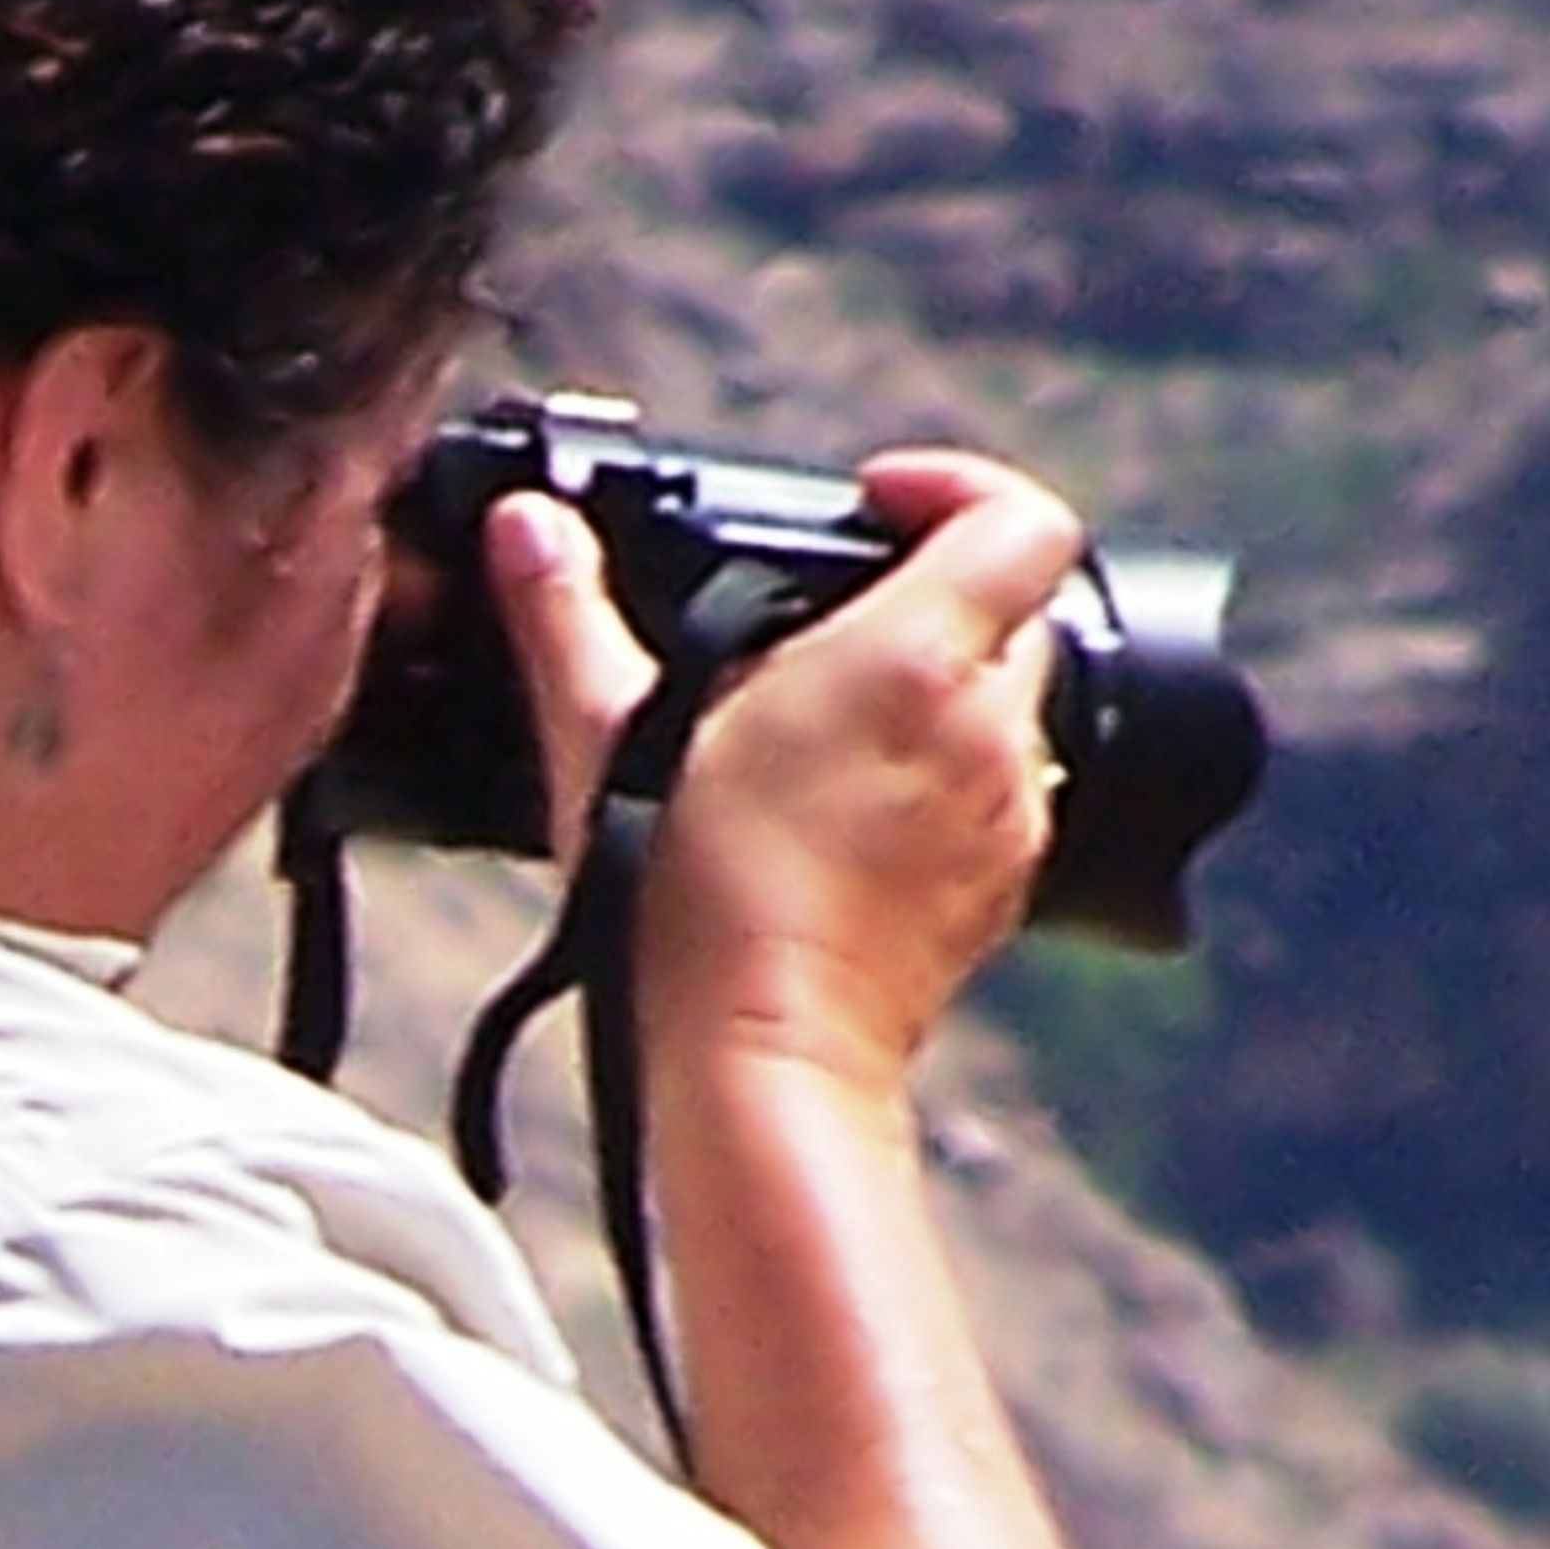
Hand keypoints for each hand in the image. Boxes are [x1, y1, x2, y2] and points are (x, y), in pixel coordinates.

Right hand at [481, 450, 1088, 1095]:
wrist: (764, 1063)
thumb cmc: (695, 909)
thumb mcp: (608, 738)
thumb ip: (565, 615)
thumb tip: (530, 528)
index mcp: (917, 660)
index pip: (1019, 518)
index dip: (956, 485)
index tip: (874, 505)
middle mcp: (987, 730)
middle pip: (1016, 609)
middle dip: (937, 593)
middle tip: (831, 620)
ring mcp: (1007, 816)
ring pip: (1009, 706)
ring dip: (940, 692)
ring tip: (830, 724)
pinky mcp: (1000, 890)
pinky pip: (996, 797)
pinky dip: (942, 780)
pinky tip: (848, 814)